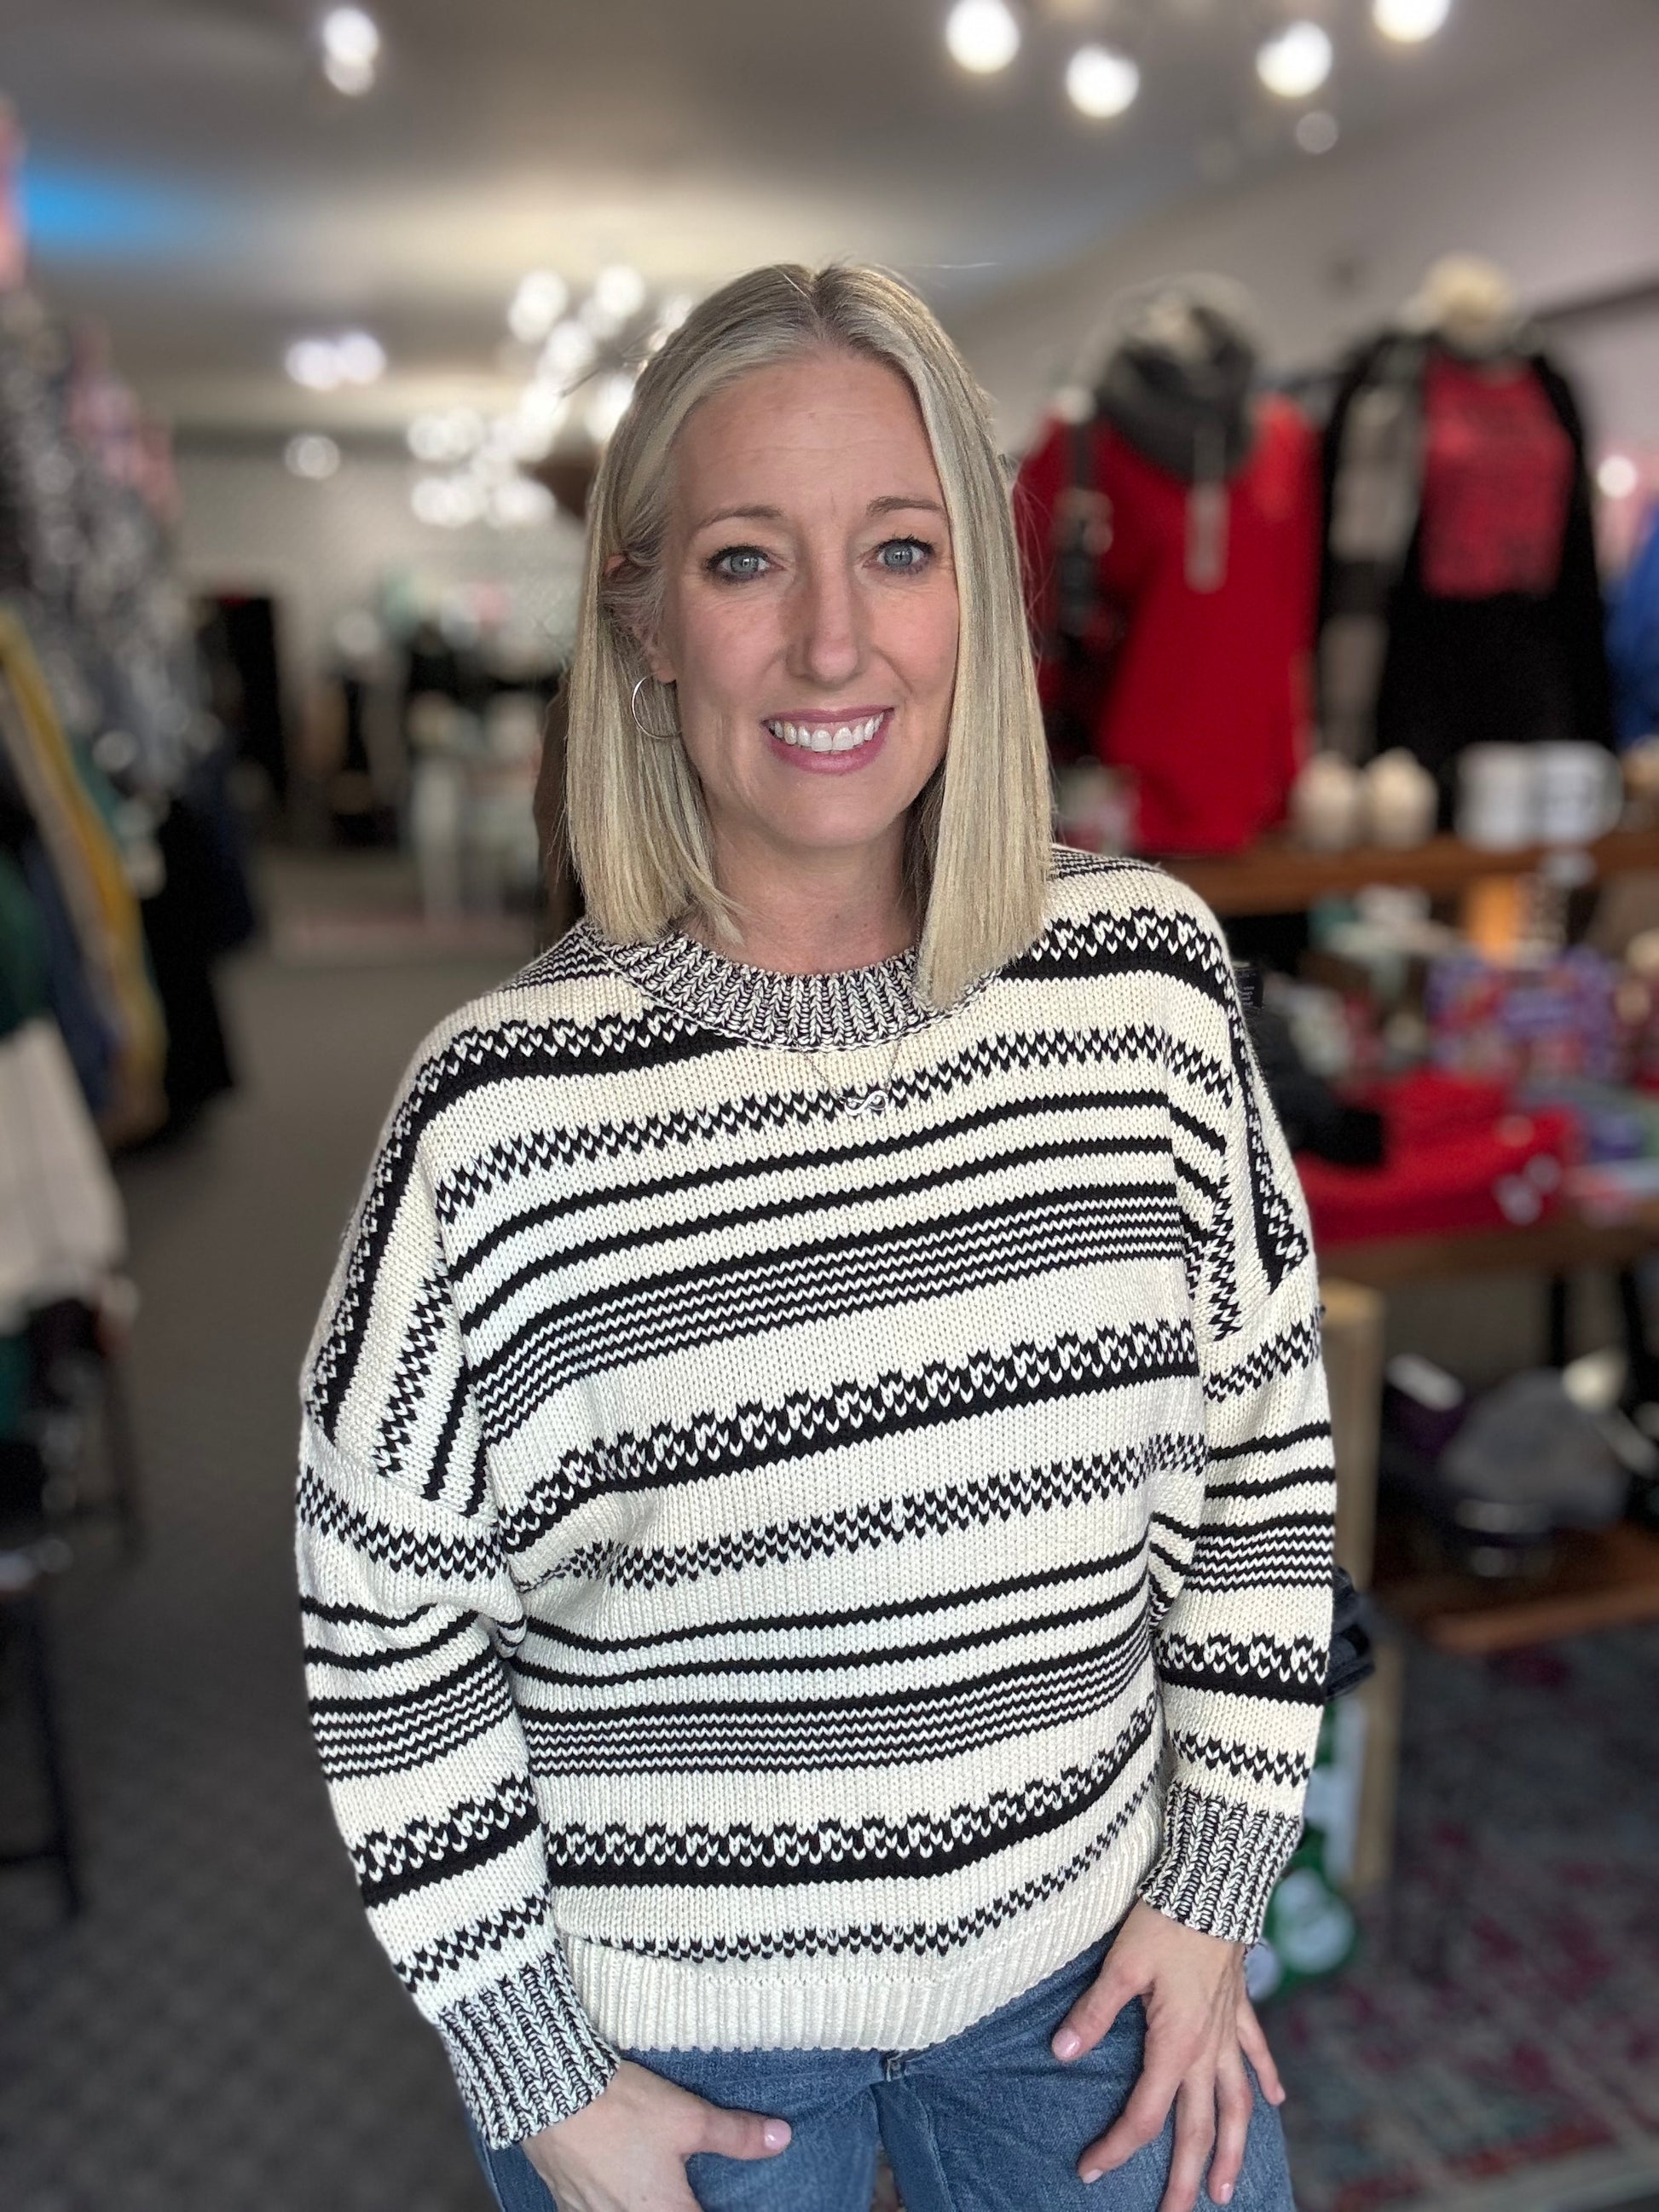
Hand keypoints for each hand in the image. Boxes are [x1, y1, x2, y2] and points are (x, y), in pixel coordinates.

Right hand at [523, 2058, 790, 2210]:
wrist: (551, 2092)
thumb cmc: (621, 2107)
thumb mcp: (688, 2117)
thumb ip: (737, 2135)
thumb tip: (782, 2139)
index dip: (724, 2211)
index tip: (733, 2202)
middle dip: (683, 2206)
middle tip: (689, 2190)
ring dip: (649, 2204)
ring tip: (658, 2184)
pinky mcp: (570, 2205)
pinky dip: (619, 2203)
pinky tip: (621, 2183)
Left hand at [1050, 1901, 1284, 2211]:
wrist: (1213, 1883)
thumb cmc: (1164, 1921)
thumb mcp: (1121, 1966)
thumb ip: (1093, 2013)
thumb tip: (1061, 2054)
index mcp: (1175, 2045)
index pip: (1144, 2114)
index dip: (1117, 2147)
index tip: (1090, 2171)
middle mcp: (1207, 2049)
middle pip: (1198, 2127)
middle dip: (1185, 2178)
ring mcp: (1228, 2030)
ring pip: (1236, 2103)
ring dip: (1232, 2148)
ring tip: (1226, 2187)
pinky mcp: (1240, 2005)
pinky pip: (1257, 2052)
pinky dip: (1266, 2079)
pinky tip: (1274, 2102)